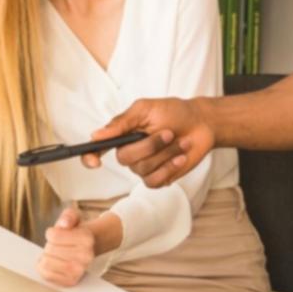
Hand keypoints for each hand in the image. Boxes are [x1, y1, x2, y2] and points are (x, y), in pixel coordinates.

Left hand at [36, 207, 94, 286]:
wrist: (87, 248)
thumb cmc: (75, 232)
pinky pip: (46, 275)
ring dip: (46, 257)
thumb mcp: (73, 217)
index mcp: (86, 238)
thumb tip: (64, 224)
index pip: (54, 236)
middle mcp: (86, 256)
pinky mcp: (71, 281)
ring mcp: (79, 271)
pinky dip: (44, 268)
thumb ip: (68, 216)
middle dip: (50, 245)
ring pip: (46, 263)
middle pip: (49, 249)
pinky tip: (52, 263)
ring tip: (56, 254)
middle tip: (58, 246)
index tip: (58, 234)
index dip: (52, 232)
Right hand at [84, 97, 213, 186]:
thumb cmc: (174, 112)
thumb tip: (96, 134)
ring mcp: (144, 166)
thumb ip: (122, 122)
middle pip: (125, 158)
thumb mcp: (146, 109)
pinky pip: (154, 181)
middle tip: (169, 133)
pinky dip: (169, 168)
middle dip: (150, 146)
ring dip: (165, 154)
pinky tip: (180, 157)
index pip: (98, 148)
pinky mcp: (159, 177)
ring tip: (180, 141)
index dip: (90, 156)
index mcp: (123, 134)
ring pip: (142, 169)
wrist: (202, 124)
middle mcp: (130, 151)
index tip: (95, 162)